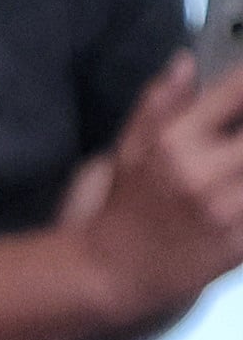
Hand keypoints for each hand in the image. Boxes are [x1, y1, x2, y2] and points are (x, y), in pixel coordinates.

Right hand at [64, 50, 242, 335]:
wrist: (109, 276)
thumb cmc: (120, 212)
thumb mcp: (128, 151)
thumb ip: (159, 103)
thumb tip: (186, 62)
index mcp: (175, 143)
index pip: (239, 91)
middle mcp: (203, 173)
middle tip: (239, 141)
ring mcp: (225, 210)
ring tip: (236, 168)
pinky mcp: (237, 243)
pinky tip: (239, 194)